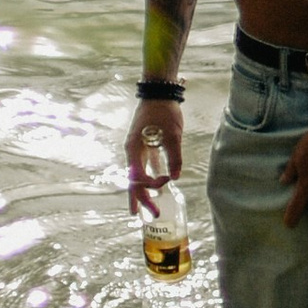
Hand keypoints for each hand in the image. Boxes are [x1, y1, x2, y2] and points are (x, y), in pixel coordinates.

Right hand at [127, 94, 182, 212]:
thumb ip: (174, 156)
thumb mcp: (173, 134)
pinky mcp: (144, 145)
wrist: (159, 92)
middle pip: (134, 181)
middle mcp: (132, 152)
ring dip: (143, 191)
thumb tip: (175, 177)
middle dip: (142, 199)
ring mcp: (137, 149)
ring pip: (138, 175)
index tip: (167, 181)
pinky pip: (145, 165)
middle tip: (152, 216)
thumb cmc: (163, 111)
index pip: (138, 177)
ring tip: (144, 208)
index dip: (151, 185)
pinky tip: (156, 185)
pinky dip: (149, 176)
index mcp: (134, 150)